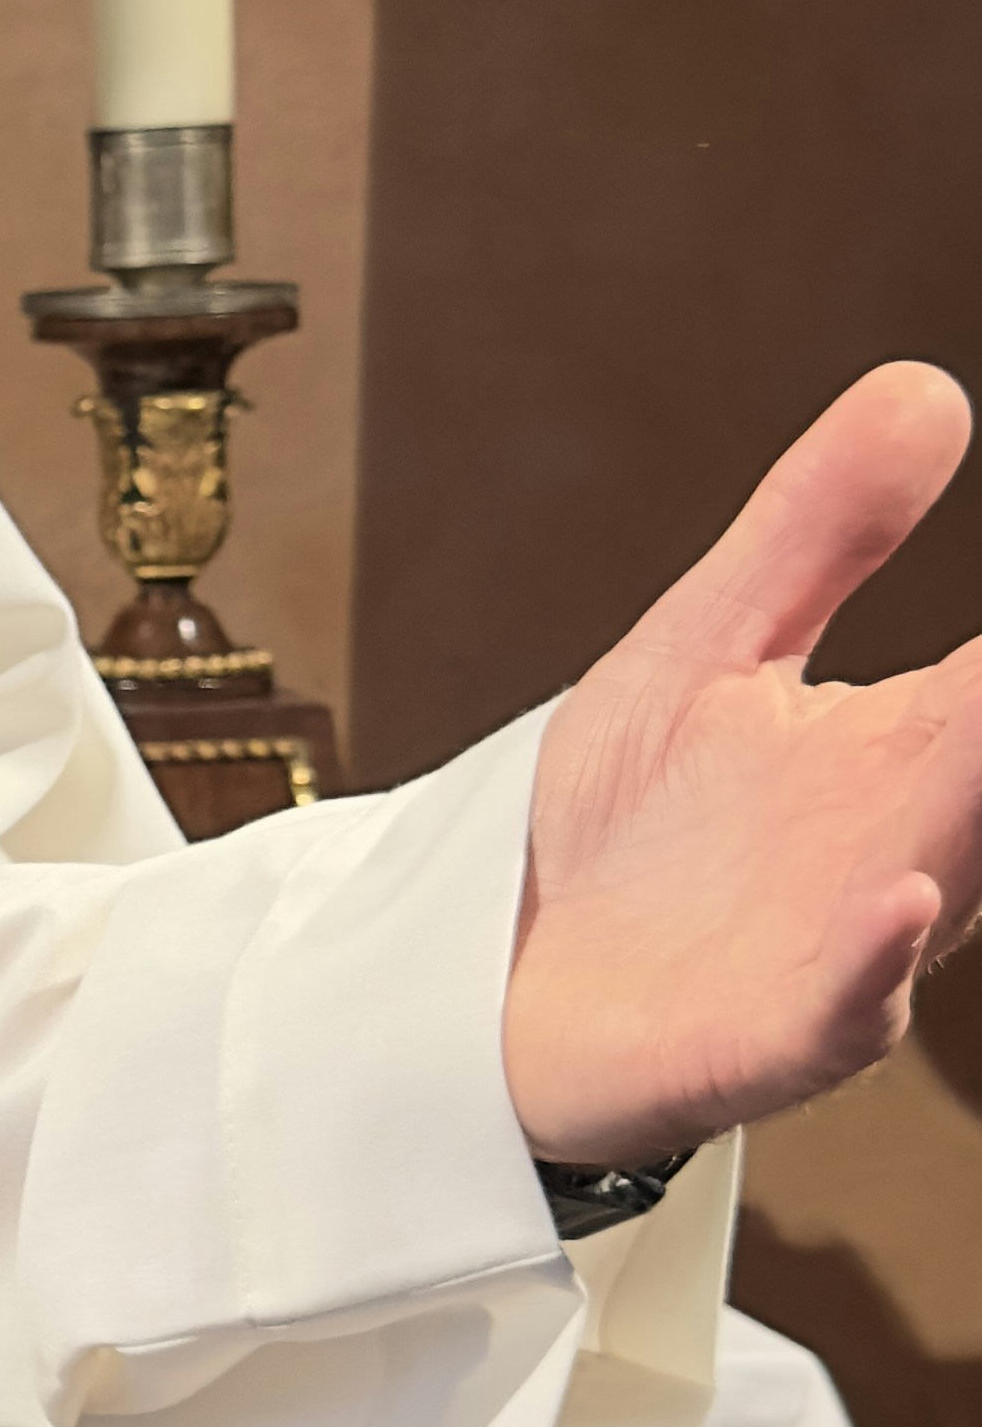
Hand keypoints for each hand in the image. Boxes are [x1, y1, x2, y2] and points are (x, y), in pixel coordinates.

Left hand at [504, 368, 981, 1163]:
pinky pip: (845, 1005)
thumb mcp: (713, 645)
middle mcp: (907, 845)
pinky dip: (874, 959)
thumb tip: (928, 390)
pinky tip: (903, 893)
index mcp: (910, 749)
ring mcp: (850, 951)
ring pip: (958, 877)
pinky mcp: (773, 1037)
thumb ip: (819, 532)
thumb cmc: (618, 826)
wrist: (491, 978)